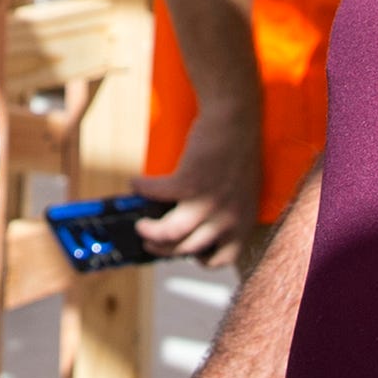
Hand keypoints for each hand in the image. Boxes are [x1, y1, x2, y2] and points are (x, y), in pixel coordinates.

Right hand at [133, 115, 260, 267]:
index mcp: (242, 222)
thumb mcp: (241, 191)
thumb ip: (227, 210)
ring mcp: (208, 202)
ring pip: (169, 233)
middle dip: (162, 248)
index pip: (223, 259)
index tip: (188, 252)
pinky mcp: (189, 181)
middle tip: (149, 239)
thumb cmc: (238, 151)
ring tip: (141, 223)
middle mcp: (226, 218)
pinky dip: (141, 188)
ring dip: (149, 230)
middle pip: (186, 249)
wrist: (236, 118)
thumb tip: (200, 223)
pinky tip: (135, 182)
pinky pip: (156, 193)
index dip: (202, 259)